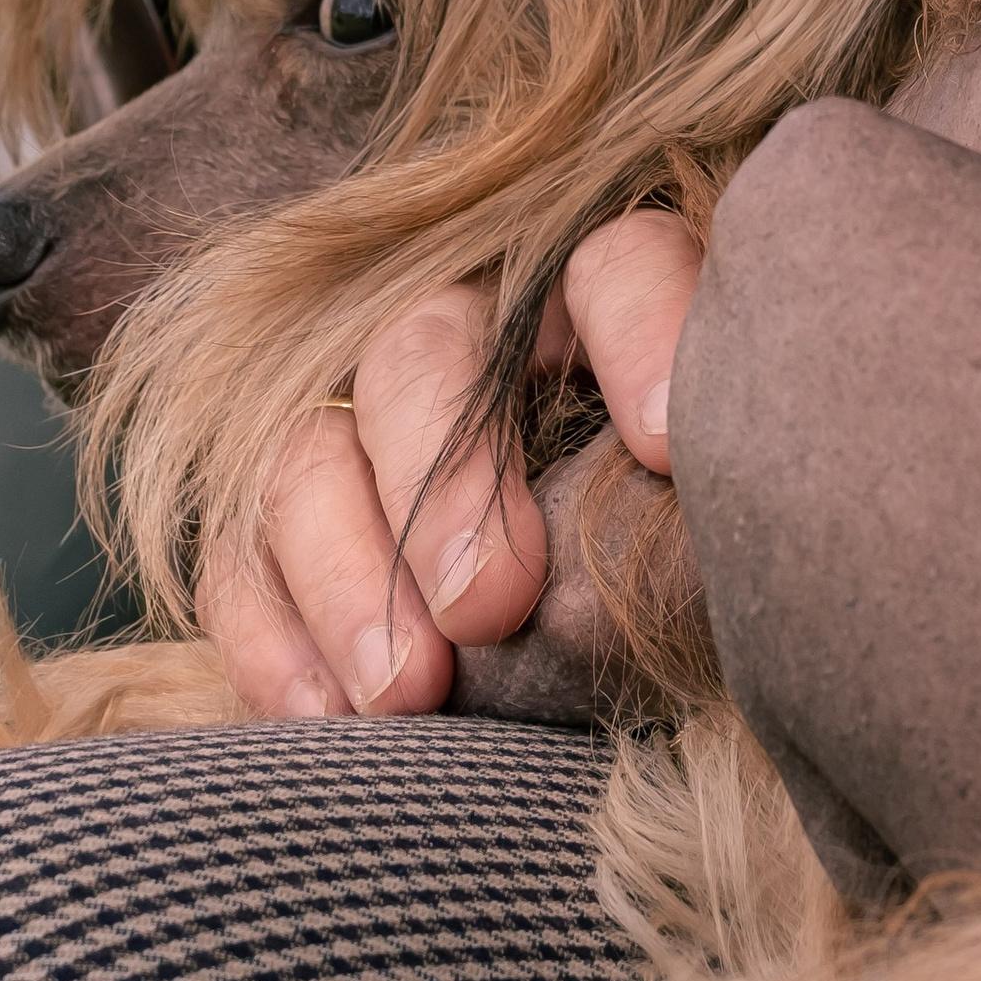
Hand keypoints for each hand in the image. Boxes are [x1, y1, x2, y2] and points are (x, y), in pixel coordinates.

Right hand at [197, 208, 705, 716]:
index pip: (620, 261)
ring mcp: (368, 422)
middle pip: (428, 345)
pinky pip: (241, 559)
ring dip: (349, 572)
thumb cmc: (708, 558)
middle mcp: (478, 332)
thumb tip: (725, 501)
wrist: (642, 661)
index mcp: (608, 297)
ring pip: (311, 447)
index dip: (643, 330)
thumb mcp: (733, 507)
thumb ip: (739, 482)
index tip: (672, 444)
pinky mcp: (292, 528)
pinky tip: (325, 718)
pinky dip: (272, 637)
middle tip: (491, 603)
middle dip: (449, 476)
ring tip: (407, 693)